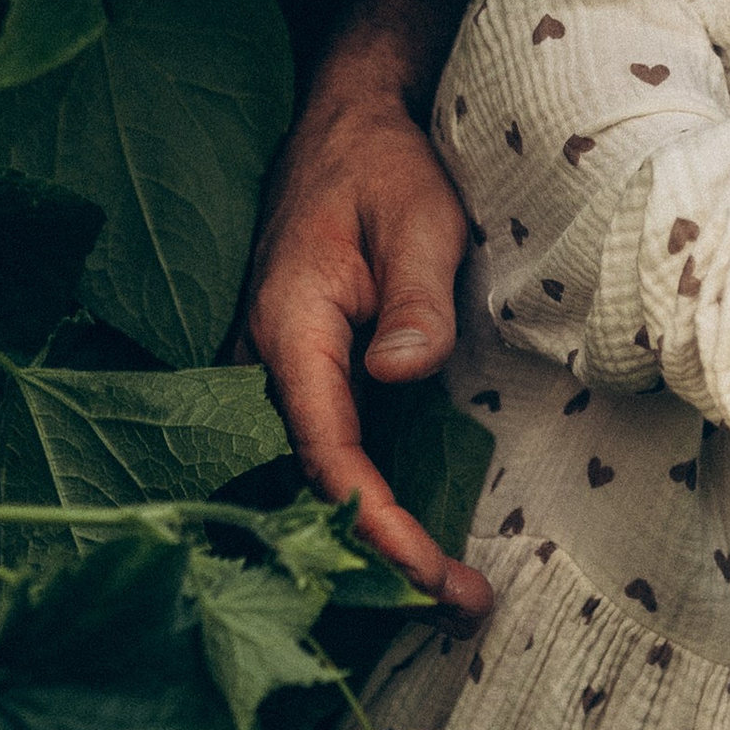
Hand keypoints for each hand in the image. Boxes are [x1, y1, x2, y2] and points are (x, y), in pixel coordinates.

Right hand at [240, 61, 486, 612]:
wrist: (347, 124)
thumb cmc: (385, 167)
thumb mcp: (419, 219)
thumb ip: (412, 299)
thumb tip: (399, 376)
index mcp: (290, 328)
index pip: (325, 450)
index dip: (372, 521)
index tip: (428, 570)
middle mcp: (267, 361)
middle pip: (312, 485)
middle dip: (378, 556)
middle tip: (462, 605)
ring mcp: (278, 371)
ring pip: (314, 478)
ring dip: (373, 538)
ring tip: (450, 595)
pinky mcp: (302, 373)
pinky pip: (324, 452)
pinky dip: (364, 502)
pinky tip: (413, 539)